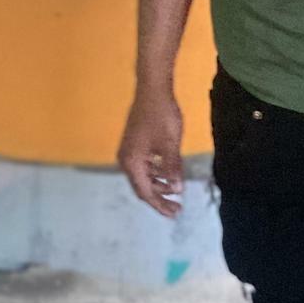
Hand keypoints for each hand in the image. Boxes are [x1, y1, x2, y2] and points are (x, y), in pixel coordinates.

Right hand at [117, 92, 185, 218]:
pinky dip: (156, 172)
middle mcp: (126, 159)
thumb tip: (176, 190)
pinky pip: (144, 165)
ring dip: (159, 185)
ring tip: (175, 192)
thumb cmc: (162, 116)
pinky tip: (168, 173)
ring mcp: (129, 151)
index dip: (160, 204)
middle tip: (177, 208)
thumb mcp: (170, 144)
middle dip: (160, 198)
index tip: (175, 213)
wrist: (152, 89)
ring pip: (143, 176)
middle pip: (142, 186)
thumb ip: (172, 168)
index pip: (145, 191)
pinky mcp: (135, 143)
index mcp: (132, 162)